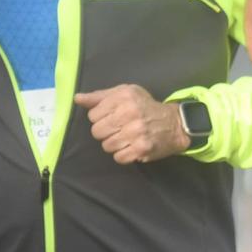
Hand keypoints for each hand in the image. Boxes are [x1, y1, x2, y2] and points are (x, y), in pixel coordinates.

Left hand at [74, 85, 189, 164]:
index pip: (93, 115)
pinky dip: (123, 154)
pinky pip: (118, 157)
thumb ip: (100, 96)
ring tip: (125, 138)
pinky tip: (131, 147)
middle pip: (97, 131)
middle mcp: (130, 113)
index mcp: (124, 97)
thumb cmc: (145, 106)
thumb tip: (77, 98)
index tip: (112, 117)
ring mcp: (136, 132)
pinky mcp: (142, 148)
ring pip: (106, 146)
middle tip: (118, 128)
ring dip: (114, 144)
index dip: (100, 117)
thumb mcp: (125, 93)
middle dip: (105, 132)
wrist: (175, 123)